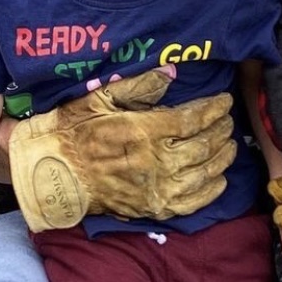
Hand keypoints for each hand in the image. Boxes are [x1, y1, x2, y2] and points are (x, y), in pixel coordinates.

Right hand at [9, 70, 236, 231]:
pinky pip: (192, 203)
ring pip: (204, 173)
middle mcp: (156, 162)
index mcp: (144, 131)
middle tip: (227, 120)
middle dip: (221, 130)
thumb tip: (170, 73)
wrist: (53, 173)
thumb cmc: (74, 131)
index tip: (224, 100)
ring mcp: (156, 189)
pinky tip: (220, 178)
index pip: (193, 119)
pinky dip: (212, 190)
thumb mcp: (101, 98)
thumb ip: (139, 85)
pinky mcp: (153, 209)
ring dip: (222, 157)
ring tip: (229, 144)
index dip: (214, 109)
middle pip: (204, 145)